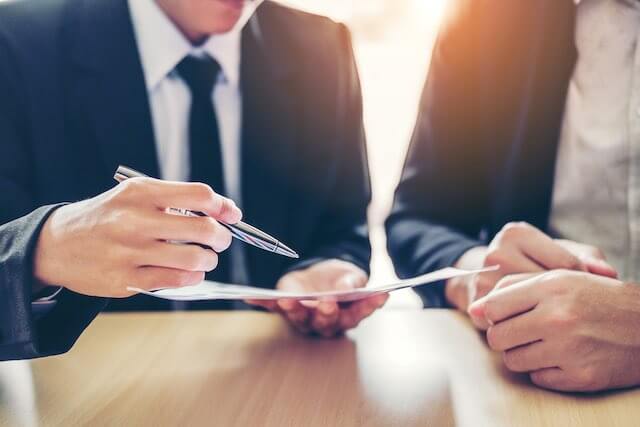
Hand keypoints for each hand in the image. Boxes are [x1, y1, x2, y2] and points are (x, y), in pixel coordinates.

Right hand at [34, 177, 241, 297]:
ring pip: (194, 258)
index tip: (230, 215)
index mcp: (141, 193)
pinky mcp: (126, 280)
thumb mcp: (135, 195)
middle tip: (220, 241)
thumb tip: (227, 210)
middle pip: (204, 229)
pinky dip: (193, 277)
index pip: (199, 194)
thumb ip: (178, 199)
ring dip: (209, 260)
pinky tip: (189, 272)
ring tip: (204, 258)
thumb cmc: (107, 217)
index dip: (223, 206)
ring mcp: (130, 252)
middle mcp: (135, 220)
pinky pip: (176, 281)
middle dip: (222, 237)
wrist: (57, 244)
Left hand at [247, 259, 387, 337]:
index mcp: (348, 314)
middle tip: (328, 302)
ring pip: (301, 319)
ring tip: (290, 301)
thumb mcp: (350, 274)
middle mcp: (326, 321)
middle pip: (328, 322)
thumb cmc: (340, 279)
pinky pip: (273, 307)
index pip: (359, 313)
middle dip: (327, 312)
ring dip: (295, 311)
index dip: (368, 307)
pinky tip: (250, 297)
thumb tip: (349, 286)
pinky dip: (262, 302)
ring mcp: (305, 316)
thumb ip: (352, 281)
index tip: (378, 296)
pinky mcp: (287, 307)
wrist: (321, 274)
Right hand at [445, 222, 616, 324]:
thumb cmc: (528, 263)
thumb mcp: (556, 251)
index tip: (582, 293)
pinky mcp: (476, 306)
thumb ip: (586, 258)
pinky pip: (512, 325)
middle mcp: (496, 253)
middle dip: (564, 302)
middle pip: (546, 288)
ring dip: (545, 318)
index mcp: (516, 234)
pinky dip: (527, 330)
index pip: (565, 264)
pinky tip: (537, 328)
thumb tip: (609, 273)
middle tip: (573, 310)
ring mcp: (483, 279)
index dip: (581, 283)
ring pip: (529, 309)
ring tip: (556, 320)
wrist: (480, 277)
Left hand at [468, 271, 639, 391]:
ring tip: (543, 343)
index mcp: (551, 288)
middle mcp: (558, 318)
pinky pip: (538, 378)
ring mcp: (568, 350)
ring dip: (522, 354)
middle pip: (497, 336)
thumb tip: (475, 308)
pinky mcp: (579, 376)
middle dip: (504, 335)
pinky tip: (561, 357)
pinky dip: (544, 371)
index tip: (501, 316)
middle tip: (521, 331)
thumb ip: (514, 287)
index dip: (491, 313)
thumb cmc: (598, 298)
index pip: (493, 306)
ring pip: (513, 361)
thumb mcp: (560, 278)